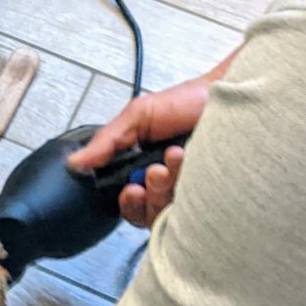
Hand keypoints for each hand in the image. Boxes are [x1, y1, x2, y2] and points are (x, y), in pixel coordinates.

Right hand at [66, 51, 236, 227]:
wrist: (229, 93)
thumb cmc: (190, 100)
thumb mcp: (139, 115)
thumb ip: (107, 140)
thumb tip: (76, 162)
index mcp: (146, 168)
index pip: (131, 202)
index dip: (129, 202)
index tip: (131, 190)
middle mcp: (169, 183)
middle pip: (150, 213)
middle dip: (149, 193)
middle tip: (155, 171)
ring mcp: (193, 190)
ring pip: (171, 212)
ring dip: (169, 187)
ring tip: (176, 158)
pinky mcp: (216, 194)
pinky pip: (198, 210)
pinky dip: (190, 188)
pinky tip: (191, 164)